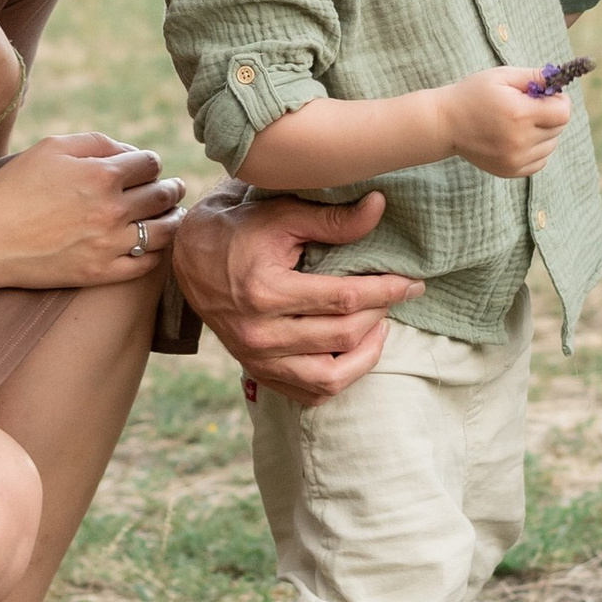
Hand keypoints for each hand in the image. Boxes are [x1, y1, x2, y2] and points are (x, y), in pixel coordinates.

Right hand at [0, 129, 178, 297]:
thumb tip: (130, 153)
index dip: (151, 163)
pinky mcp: (101, 274)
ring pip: (163, 232)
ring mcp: (109, 245)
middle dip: (171, 189)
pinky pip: (146, 264)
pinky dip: (157, 252)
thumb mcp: (52, 148)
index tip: (147, 168)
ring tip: (174, 215)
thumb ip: (97, 142)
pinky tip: (154, 244)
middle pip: (162, 196)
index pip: (150, 163)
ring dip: (173, 220)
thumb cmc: (15, 187)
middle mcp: (112, 210)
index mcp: (102, 175)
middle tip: (174, 188)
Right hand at [172, 185, 421, 401]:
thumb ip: (333, 219)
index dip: (387, 290)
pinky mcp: (257, 373)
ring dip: (366, 355)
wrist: (188, 258)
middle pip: (343, 337)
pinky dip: (339, 379)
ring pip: (330, 378)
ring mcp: (257, 360)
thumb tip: (380, 207)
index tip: (414, 282)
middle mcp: (260, 334)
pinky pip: (309, 394)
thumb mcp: (282, 214)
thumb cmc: (239, 229)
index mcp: (265, 292)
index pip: (345, 299)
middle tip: (396, 295)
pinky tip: (353, 352)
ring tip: (379, 327)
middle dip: (381, 314)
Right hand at [438, 66, 572, 178]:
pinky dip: (536, 150)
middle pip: (558, 129)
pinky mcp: (510, 171)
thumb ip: (534, 77)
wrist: (445, 123)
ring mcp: (515, 159)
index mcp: (520, 114)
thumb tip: (558, 80)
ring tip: (521, 123)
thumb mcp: (501, 76)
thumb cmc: (473, 94)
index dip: (559, 100)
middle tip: (529, 106)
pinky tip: (518, 138)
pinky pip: (540, 162)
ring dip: (544, 133)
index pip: (563, 112)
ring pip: (551, 146)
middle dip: (550, 114)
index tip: (545, 96)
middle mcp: (520, 141)